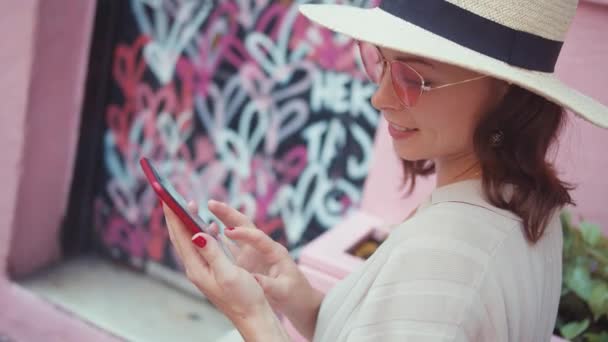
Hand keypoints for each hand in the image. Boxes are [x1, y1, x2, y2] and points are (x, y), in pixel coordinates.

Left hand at [162, 203, 267, 321]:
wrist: (253, 316)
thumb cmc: (243, 297)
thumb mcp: (228, 273)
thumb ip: (212, 253)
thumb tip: (196, 234)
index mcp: (197, 268)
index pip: (180, 236)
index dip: (173, 215)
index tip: (167, 197)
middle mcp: (196, 268)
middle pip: (180, 237)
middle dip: (176, 215)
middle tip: (172, 195)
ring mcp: (203, 269)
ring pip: (191, 241)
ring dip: (188, 222)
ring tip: (189, 205)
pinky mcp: (212, 270)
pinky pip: (203, 247)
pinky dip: (203, 232)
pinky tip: (210, 226)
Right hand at [204, 200, 323, 339]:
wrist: (299, 301)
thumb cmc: (295, 295)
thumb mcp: (283, 291)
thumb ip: (269, 284)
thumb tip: (254, 281)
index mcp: (275, 252)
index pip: (258, 237)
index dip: (243, 233)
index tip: (227, 231)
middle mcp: (263, 248)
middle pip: (244, 225)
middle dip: (228, 214)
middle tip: (211, 203)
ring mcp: (254, 254)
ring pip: (235, 233)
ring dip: (221, 221)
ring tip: (204, 211)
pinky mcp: (247, 261)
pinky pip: (231, 246)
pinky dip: (219, 238)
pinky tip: (206, 232)